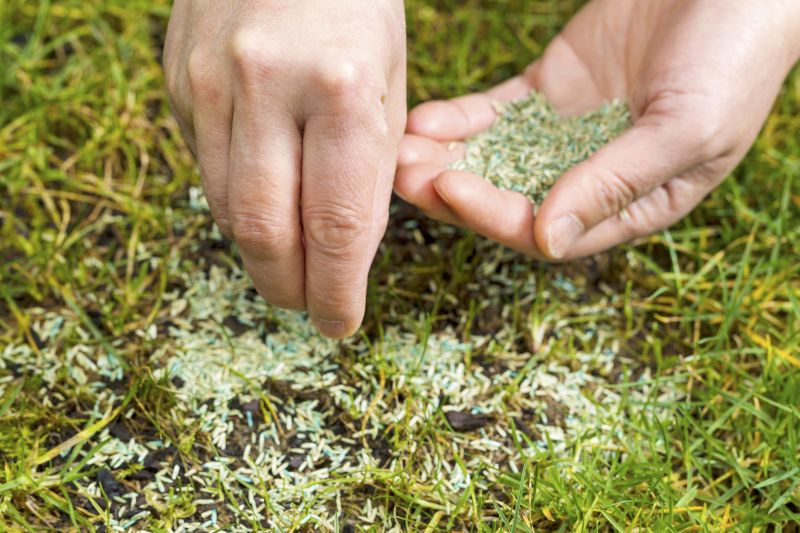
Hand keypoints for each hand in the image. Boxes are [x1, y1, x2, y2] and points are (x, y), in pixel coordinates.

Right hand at [164, 0, 405, 336]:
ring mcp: (208, 82)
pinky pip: (205, 167)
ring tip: (289, 264)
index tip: (341, 322)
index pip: (335, 226)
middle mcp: (264, 87)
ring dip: (260, 253)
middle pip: (266, 232)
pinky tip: (263, 202)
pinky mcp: (178, 81)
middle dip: (289, 286)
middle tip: (308, 305)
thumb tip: (343, 255)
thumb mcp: (390, 81)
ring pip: (226, 208)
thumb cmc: (357, 6)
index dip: (336, 290)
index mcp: (339, 90)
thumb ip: (367, 170)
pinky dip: (237, 202)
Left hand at [396, 0, 799, 259]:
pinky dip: (462, 118)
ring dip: (448, 158)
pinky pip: (496, 112)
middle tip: (404, 176)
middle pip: (510, 200)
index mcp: (633, 203)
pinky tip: (426, 119)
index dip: (496, 215)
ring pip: (495, 159)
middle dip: (455, 193)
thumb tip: (548, 239)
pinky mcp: (550, 90)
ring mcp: (566, 133)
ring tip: (402, 149)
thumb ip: (616, 184)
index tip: (452, 188)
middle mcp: (592, 176)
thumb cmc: (736, 56)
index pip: (550, 229)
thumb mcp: (689, 128)